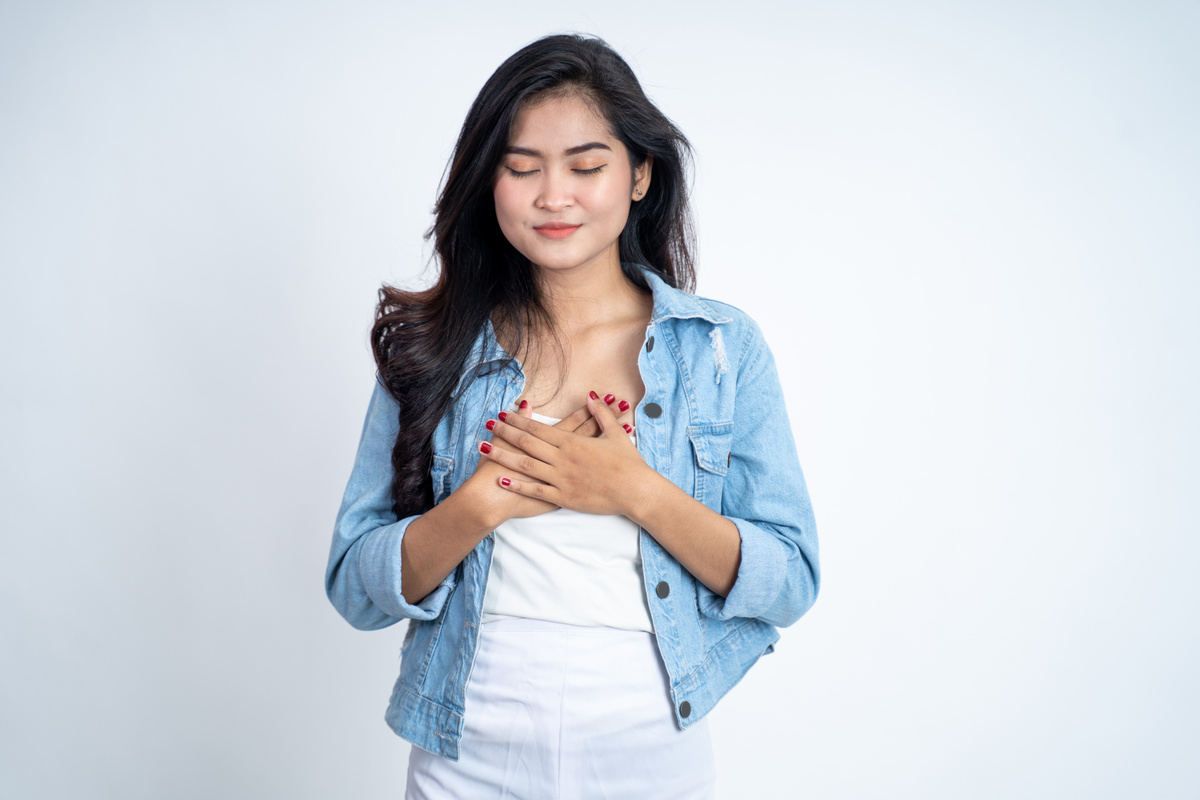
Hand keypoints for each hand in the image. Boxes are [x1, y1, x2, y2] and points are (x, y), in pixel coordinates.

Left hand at [479, 391, 651, 516]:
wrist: (635, 491)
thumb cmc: (628, 463)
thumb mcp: (616, 434)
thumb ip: (602, 414)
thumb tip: (592, 395)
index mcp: (572, 442)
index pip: (539, 428)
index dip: (519, 420)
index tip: (503, 413)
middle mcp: (562, 459)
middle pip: (526, 443)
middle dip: (504, 432)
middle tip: (487, 424)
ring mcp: (561, 478)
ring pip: (525, 465)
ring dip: (503, 456)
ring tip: (483, 448)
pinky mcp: (563, 497)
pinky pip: (536, 490)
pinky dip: (517, 485)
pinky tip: (501, 479)